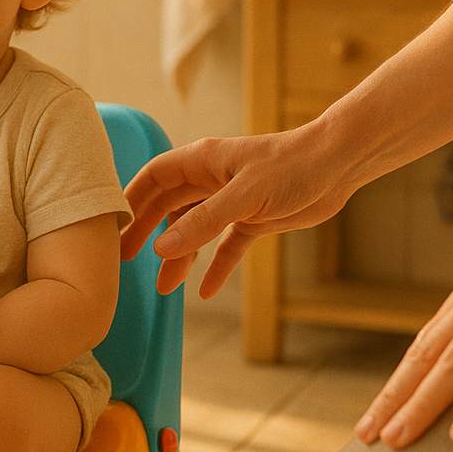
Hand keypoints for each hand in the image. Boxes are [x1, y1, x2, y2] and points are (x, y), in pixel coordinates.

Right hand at [122, 124, 355, 297]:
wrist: (340, 164)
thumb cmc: (293, 166)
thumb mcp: (245, 196)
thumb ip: (203, 223)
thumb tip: (161, 249)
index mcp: (202, 161)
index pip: (154, 178)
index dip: (131, 201)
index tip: (112, 228)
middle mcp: (212, 179)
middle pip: (168, 207)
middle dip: (147, 233)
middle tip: (125, 263)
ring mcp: (232, 200)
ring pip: (195, 231)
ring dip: (180, 257)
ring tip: (165, 289)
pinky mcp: (254, 218)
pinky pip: (226, 246)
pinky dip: (216, 266)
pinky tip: (206, 290)